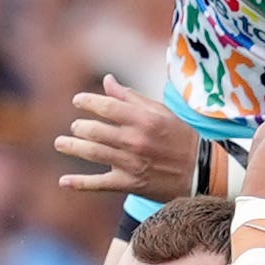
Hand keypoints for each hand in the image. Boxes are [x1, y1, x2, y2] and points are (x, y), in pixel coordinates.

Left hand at [55, 75, 198, 198]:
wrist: (203, 172)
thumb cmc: (181, 138)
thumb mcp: (161, 113)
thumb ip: (132, 98)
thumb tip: (108, 80)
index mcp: (144, 120)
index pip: (107, 106)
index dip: (88, 101)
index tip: (77, 101)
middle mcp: (136, 140)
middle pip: (95, 130)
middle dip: (80, 126)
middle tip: (76, 126)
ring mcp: (132, 163)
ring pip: (93, 152)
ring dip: (73, 147)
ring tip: (60, 143)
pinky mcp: (131, 184)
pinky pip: (100, 183)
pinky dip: (80, 183)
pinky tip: (64, 181)